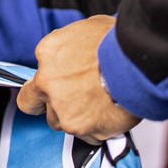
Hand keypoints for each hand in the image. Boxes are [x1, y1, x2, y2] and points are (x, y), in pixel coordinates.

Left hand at [16, 15, 139, 142]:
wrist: (138, 62)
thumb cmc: (115, 42)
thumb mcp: (79, 32)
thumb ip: (63, 50)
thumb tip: (65, 58)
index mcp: (46, 56)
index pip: (28, 89)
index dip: (40, 94)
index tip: (50, 94)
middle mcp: (49, 87)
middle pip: (43, 110)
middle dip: (56, 108)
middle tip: (77, 100)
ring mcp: (65, 112)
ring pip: (63, 124)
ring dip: (76, 119)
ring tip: (97, 106)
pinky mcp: (85, 129)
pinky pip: (87, 135)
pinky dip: (96, 129)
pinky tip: (108, 114)